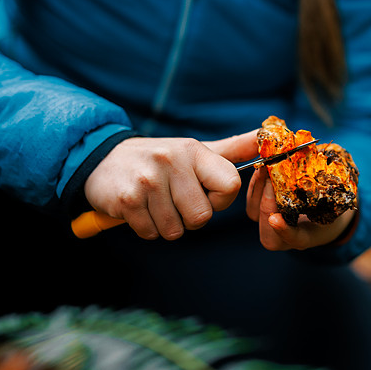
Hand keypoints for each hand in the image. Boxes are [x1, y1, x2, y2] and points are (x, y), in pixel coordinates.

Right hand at [84, 131, 258, 239]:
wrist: (102, 160)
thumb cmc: (159, 160)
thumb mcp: (195, 150)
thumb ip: (234, 149)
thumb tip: (268, 136)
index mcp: (195, 150)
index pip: (231, 186)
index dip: (219, 199)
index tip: (203, 192)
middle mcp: (172, 161)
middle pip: (202, 216)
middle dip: (189, 216)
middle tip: (173, 199)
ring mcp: (148, 180)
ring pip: (176, 230)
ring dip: (166, 224)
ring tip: (155, 202)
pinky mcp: (128, 199)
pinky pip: (151, 233)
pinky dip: (146, 227)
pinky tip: (139, 208)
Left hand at [246, 167, 355, 250]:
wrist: (328, 205)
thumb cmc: (336, 199)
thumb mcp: (339, 194)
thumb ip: (333, 183)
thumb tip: (327, 154)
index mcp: (308, 235)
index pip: (295, 239)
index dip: (285, 231)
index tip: (275, 219)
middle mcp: (286, 235)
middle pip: (267, 228)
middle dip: (266, 202)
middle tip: (271, 177)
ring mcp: (270, 223)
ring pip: (254, 212)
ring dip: (257, 189)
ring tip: (265, 167)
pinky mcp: (261, 208)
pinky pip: (252, 200)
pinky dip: (255, 183)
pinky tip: (260, 166)